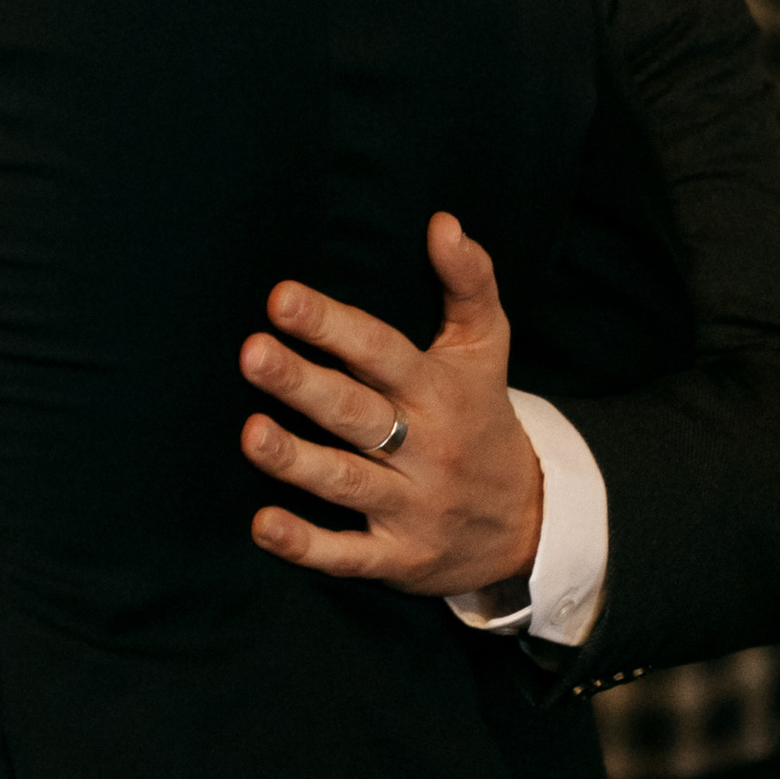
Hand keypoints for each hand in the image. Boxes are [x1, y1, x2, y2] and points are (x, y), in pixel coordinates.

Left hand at [239, 211, 546, 597]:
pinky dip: (306, 545)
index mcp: (439, 389)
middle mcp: (425, 446)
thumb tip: (443, 221)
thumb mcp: (488, 348)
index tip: (281, 298)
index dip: (333, 325)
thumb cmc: (484, 419)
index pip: (381, 351)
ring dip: (297, 459)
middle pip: (357, 412)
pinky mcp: (398, 556)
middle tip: (252, 354)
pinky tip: (262, 524)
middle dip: (304, 383)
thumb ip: (469, 282)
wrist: (529, 524)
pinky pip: (347, 555)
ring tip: (250, 434)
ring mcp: (411, 505)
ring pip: (348, 481)